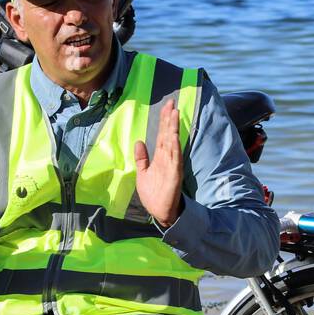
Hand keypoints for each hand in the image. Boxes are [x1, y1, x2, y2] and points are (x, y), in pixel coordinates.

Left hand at [134, 99, 183, 226]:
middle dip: (169, 119)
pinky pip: (175, 159)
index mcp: (160, 157)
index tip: (166, 106)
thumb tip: (139, 142)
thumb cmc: (153, 194)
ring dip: (173, 129)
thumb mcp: (142, 173)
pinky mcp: (174, 175)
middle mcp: (167, 159)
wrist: (160, 212)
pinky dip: (174, 147)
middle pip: (168, 134)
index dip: (164, 120)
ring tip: (174, 113)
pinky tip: (173, 136)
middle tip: (171, 102)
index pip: (162, 135)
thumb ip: (141, 158)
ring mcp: (172, 166)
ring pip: (172, 143)